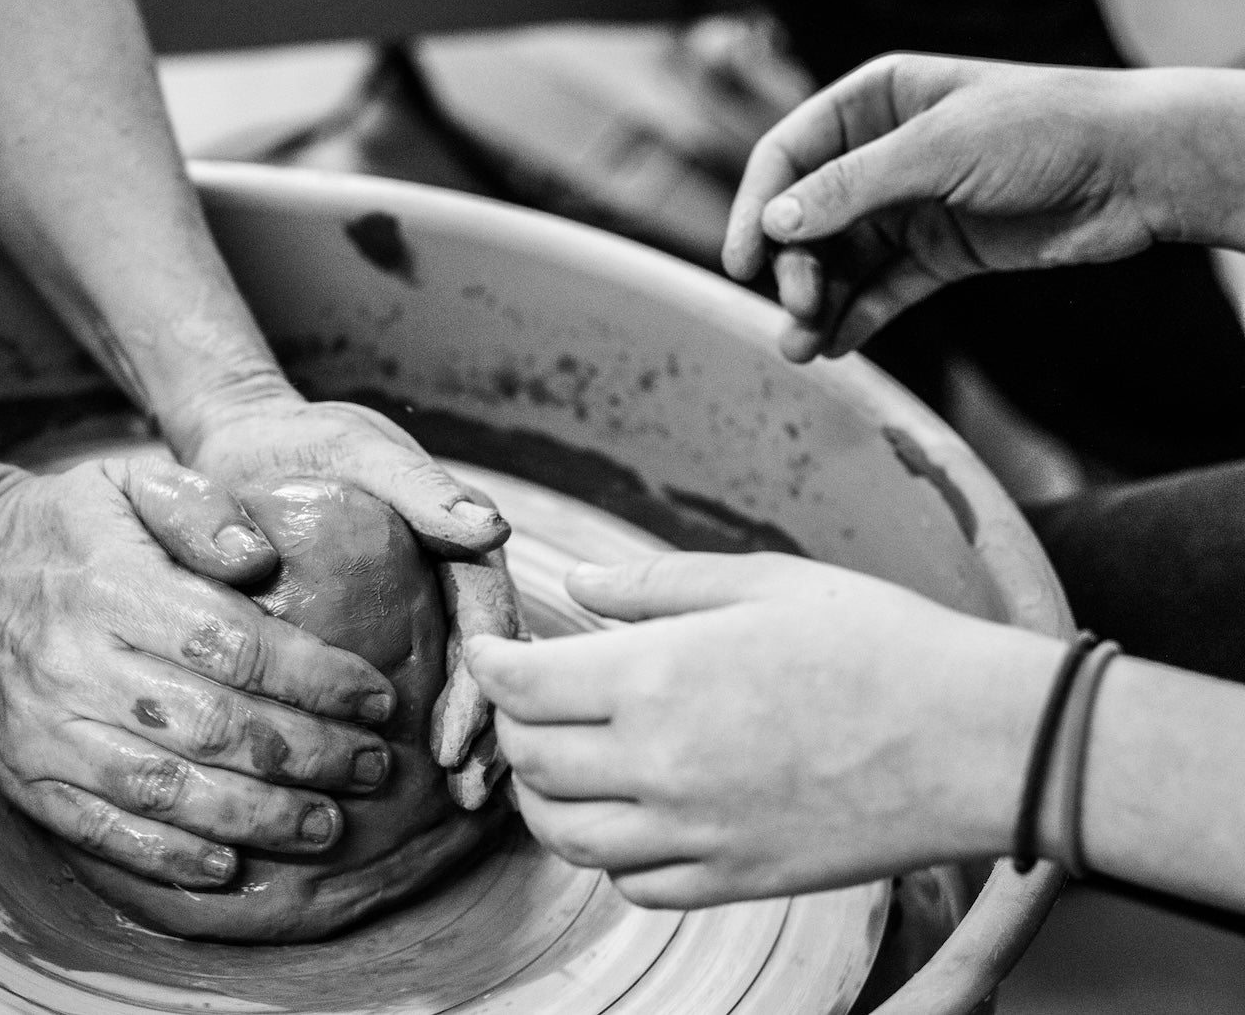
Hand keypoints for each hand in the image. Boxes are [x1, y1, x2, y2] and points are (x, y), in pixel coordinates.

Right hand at [0, 442, 398, 887]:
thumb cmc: (68, 527)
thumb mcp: (132, 481)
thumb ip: (204, 509)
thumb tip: (263, 555)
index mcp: (115, 587)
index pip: (235, 645)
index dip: (317, 679)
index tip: (378, 698)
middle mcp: (77, 664)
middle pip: (214, 726)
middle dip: (309, 756)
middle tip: (376, 768)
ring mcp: (45, 732)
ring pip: (167, 790)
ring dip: (258, 819)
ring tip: (329, 826)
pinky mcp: (24, 780)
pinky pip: (100, 831)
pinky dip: (167, 858)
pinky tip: (229, 868)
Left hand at [181, 389, 523, 805]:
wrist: (245, 448)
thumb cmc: (305, 445)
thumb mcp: (362, 452)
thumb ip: (422, 487)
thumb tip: (492, 530)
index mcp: (462, 543)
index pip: (490, 622)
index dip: (481, 685)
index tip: (457, 741)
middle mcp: (452, 583)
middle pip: (489, 665)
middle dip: (485, 730)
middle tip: (467, 792)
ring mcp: (423, 612)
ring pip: (462, 683)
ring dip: (469, 741)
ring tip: (459, 800)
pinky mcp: (385, 634)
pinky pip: (417, 688)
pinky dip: (425, 734)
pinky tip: (416, 785)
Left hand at [466, 553, 1060, 907]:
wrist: (975, 741)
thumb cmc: (878, 643)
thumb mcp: (762, 583)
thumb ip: (654, 586)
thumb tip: (576, 586)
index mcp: (659, 677)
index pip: (522, 686)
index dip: (491, 664)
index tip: (491, 648)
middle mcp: (659, 764)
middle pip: (530, 760)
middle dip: (510, 724)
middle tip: (529, 696)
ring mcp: (694, 833)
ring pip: (565, 835)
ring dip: (542, 795)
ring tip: (559, 760)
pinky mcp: (733, 879)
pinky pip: (631, 883)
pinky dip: (607, 853)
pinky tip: (628, 814)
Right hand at [722, 54, 1244, 361]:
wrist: (1136, 170)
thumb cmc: (1046, 129)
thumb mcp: (939, 149)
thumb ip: (853, 186)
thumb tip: (776, 221)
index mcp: (874, 102)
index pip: (788, 153)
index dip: (756, 206)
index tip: (742, 262)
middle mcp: (882, 154)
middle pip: (806, 217)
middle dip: (794, 267)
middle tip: (797, 309)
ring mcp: (909, 206)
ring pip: (840, 260)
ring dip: (816, 303)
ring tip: (803, 346)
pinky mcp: (939, 253)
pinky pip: (882, 289)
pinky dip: (857, 318)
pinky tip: (836, 346)